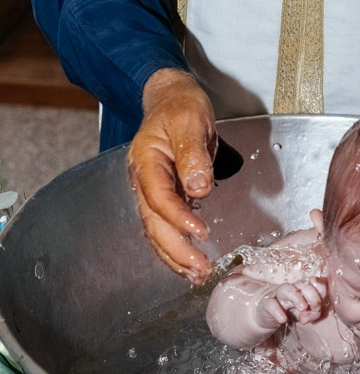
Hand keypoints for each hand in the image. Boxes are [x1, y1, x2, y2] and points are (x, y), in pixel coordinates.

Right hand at [127, 69, 216, 284]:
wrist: (172, 99)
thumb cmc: (181, 107)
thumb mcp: (190, 122)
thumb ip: (193, 155)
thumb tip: (198, 188)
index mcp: (147, 160)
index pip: (159, 197)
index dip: (179, 219)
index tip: (201, 234)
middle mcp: (144, 179)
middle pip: (154, 223)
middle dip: (176, 250)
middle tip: (201, 269)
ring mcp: (152, 189)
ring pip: (158, 230)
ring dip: (175, 256)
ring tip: (197, 275)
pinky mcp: (164, 196)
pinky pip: (166, 226)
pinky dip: (177, 246)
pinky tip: (190, 262)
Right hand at [265, 279, 327, 324]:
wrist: (267, 314)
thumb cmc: (289, 311)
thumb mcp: (304, 314)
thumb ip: (311, 315)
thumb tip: (306, 318)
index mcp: (303, 288)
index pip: (315, 282)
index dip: (321, 291)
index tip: (320, 305)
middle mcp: (292, 289)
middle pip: (303, 284)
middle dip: (313, 296)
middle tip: (315, 308)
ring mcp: (278, 295)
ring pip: (286, 289)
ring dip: (297, 297)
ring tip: (303, 308)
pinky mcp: (266, 304)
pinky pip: (271, 304)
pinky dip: (277, 311)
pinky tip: (283, 319)